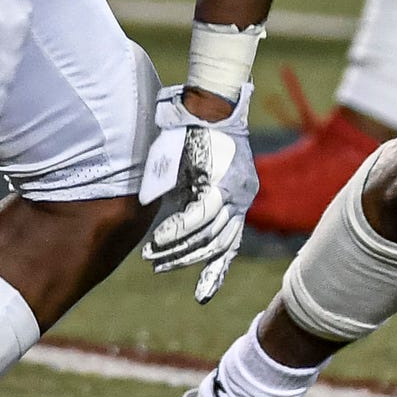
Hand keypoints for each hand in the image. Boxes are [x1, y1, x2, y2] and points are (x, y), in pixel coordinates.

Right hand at [138, 84, 256, 302]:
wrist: (209, 98)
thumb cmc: (196, 131)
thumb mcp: (190, 172)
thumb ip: (185, 198)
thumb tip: (165, 224)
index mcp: (239, 197)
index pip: (230, 243)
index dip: (216, 272)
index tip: (202, 297)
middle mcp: (243, 197)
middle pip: (218, 245)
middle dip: (185, 261)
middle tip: (158, 266)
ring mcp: (235, 190)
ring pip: (208, 235)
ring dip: (178, 250)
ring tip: (153, 256)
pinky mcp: (221, 180)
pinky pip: (200, 216)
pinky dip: (178, 230)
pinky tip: (160, 240)